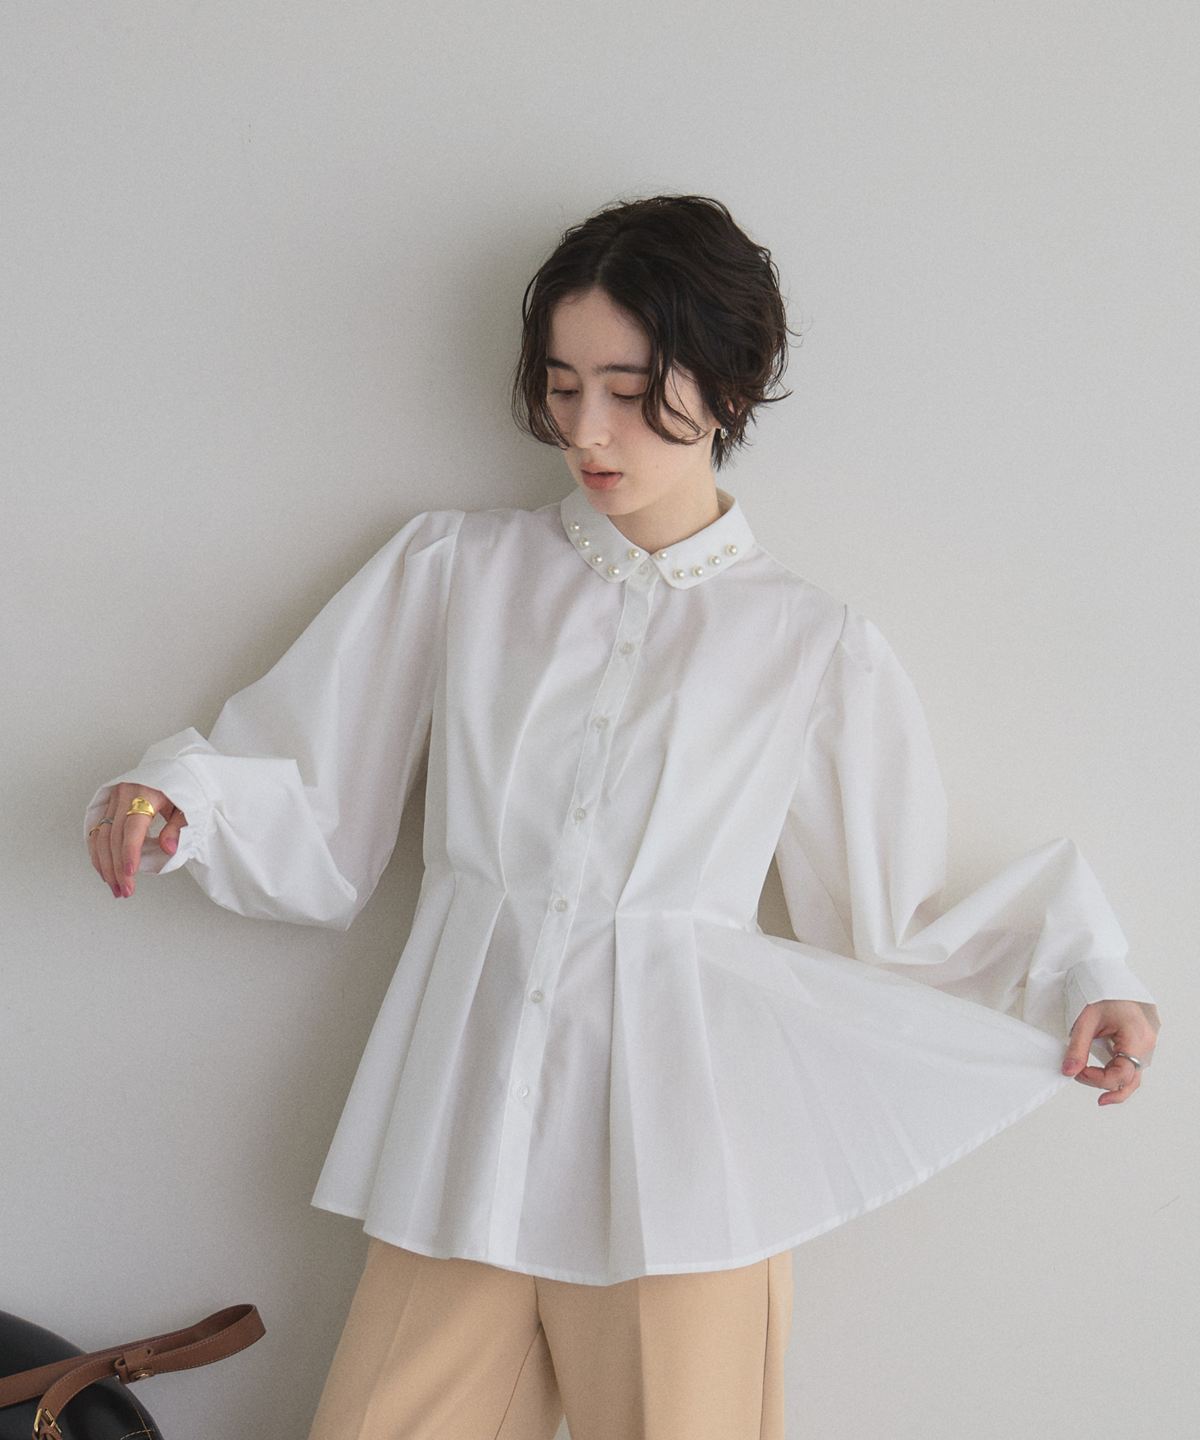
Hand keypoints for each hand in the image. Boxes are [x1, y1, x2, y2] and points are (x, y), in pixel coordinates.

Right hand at [87, 782, 188, 899]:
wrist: (173, 765)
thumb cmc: (182, 786)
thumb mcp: (187, 806)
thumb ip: (177, 828)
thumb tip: (168, 849)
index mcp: (145, 792)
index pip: (132, 828)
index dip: (129, 853)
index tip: (130, 874)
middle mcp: (124, 793)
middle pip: (113, 836)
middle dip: (116, 867)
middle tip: (125, 890)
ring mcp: (113, 798)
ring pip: (100, 835)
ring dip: (105, 864)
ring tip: (115, 886)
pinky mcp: (107, 803)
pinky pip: (96, 830)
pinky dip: (97, 852)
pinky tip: (103, 869)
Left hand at [1062, 999, 1159, 1105]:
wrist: (1108, 978)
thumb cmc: (1101, 993)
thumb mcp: (1085, 1020)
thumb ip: (1077, 1048)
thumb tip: (1069, 1071)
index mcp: (1136, 1038)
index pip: (1122, 1074)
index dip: (1099, 1079)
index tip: (1078, 1072)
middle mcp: (1146, 1045)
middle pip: (1130, 1080)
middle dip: (1104, 1085)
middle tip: (1079, 1078)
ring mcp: (1144, 1046)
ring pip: (1132, 1077)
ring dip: (1111, 1083)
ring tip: (1089, 1082)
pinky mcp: (1138, 1045)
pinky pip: (1130, 1067)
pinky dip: (1115, 1075)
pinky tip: (1100, 1076)